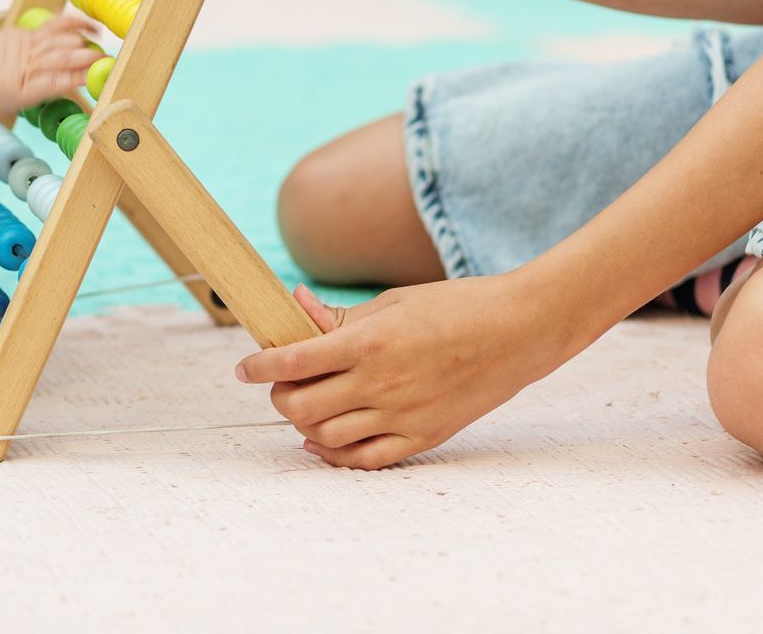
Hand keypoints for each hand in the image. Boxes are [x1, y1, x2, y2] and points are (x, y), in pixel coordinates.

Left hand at [0, 13, 102, 112]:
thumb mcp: (19, 103)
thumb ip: (45, 92)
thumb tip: (70, 85)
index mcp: (30, 87)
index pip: (65, 81)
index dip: (84, 78)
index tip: (101, 77)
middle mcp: (32, 64)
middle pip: (67, 59)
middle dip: (90, 59)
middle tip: (107, 61)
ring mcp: (31, 45)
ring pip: (62, 41)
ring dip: (84, 42)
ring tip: (99, 44)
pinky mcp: (28, 33)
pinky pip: (55, 25)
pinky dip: (73, 24)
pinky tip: (86, 26)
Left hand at [235, 278, 568, 468]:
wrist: (518, 330)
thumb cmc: (454, 306)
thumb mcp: (392, 302)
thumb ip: (340, 317)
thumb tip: (296, 307)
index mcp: (368, 342)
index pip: (292, 361)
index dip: (258, 366)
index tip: (243, 368)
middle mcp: (380, 383)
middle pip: (301, 405)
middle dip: (279, 396)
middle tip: (279, 385)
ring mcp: (402, 415)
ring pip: (326, 436)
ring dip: (303, 424)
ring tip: (303, 407)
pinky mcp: (423, 436)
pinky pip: (365, 460)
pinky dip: (334, 456)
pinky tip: (320, 443)